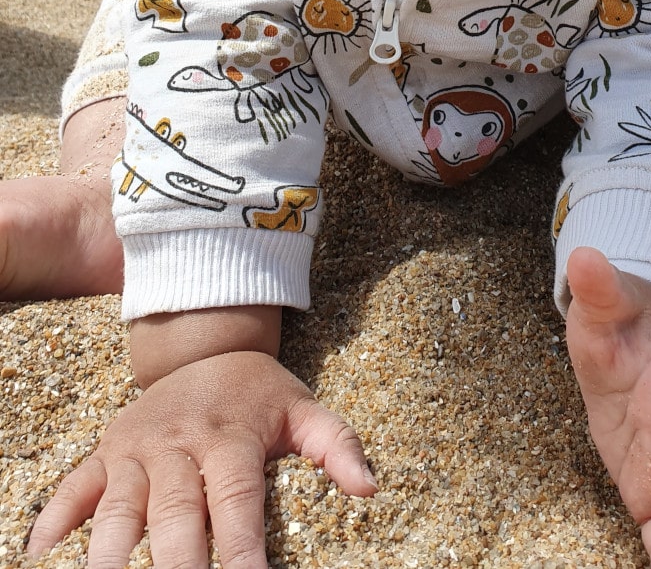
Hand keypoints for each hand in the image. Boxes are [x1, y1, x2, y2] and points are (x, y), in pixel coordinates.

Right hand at [27, 351, 376, 567]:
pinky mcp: (106, 453)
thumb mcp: (304, 409)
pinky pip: (74, 486)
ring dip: (109, 550)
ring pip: (118, 506)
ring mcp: (138, 449)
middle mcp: (180, 445)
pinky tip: (39, 553)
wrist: (206, 344)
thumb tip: (370, 488)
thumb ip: (337, 446)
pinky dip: (55, 518)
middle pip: (173, 514)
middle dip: (175, 565)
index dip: (240, 549)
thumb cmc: (259, 394)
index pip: (236, 502)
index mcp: (230, 438)